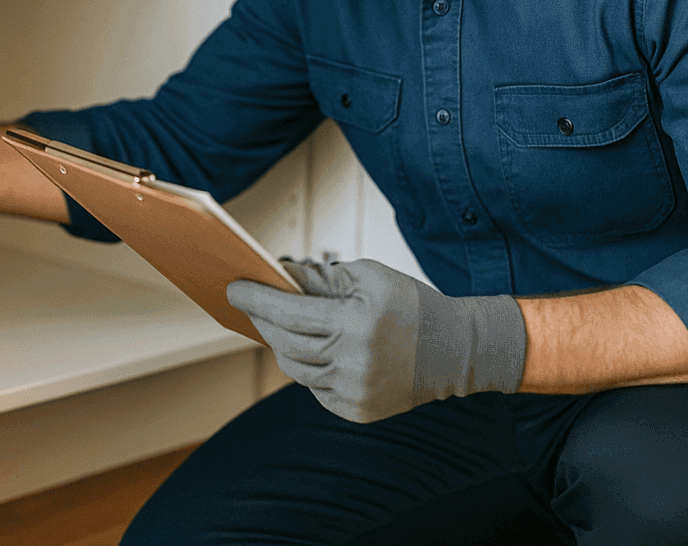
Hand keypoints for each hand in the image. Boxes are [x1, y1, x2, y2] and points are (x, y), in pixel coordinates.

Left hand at [227, 258, 526, 422]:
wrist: (455, 350)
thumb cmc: (409, 304)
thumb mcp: (368, 276)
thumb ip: (321, 277)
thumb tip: (279, 275)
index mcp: (355, 323)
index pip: (289, 311)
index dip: (256, 299)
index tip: (232, 288)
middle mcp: (353, 362)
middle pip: (286, 343)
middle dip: (262, 321)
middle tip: (249, 305)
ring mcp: (355, 392)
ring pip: (296, 370)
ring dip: (280, 346)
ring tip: (276, 326)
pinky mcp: (358, 412)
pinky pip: (315, 390)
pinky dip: (306, 368)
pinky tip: (308, 351)